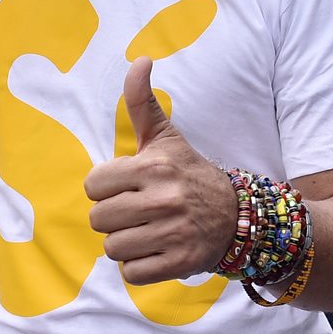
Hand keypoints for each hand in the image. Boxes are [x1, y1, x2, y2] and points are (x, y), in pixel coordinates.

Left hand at [85, 57, 236, 284]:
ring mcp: (173, 234)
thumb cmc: (189, 174)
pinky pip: (131, 273)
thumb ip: (141, 102)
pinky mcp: (180, 263)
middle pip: (99, 220)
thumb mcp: (166, 138)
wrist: (239, 216)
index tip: (126, 187)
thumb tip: (140, 60)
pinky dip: (138, 267)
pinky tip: (155, 250)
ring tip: (146, 231)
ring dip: (125, 243)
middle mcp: (163, 200)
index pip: (93, 185)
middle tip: (136, 212)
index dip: (105, 188)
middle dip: (113, 218)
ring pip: (113, 248)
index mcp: (154, 167)